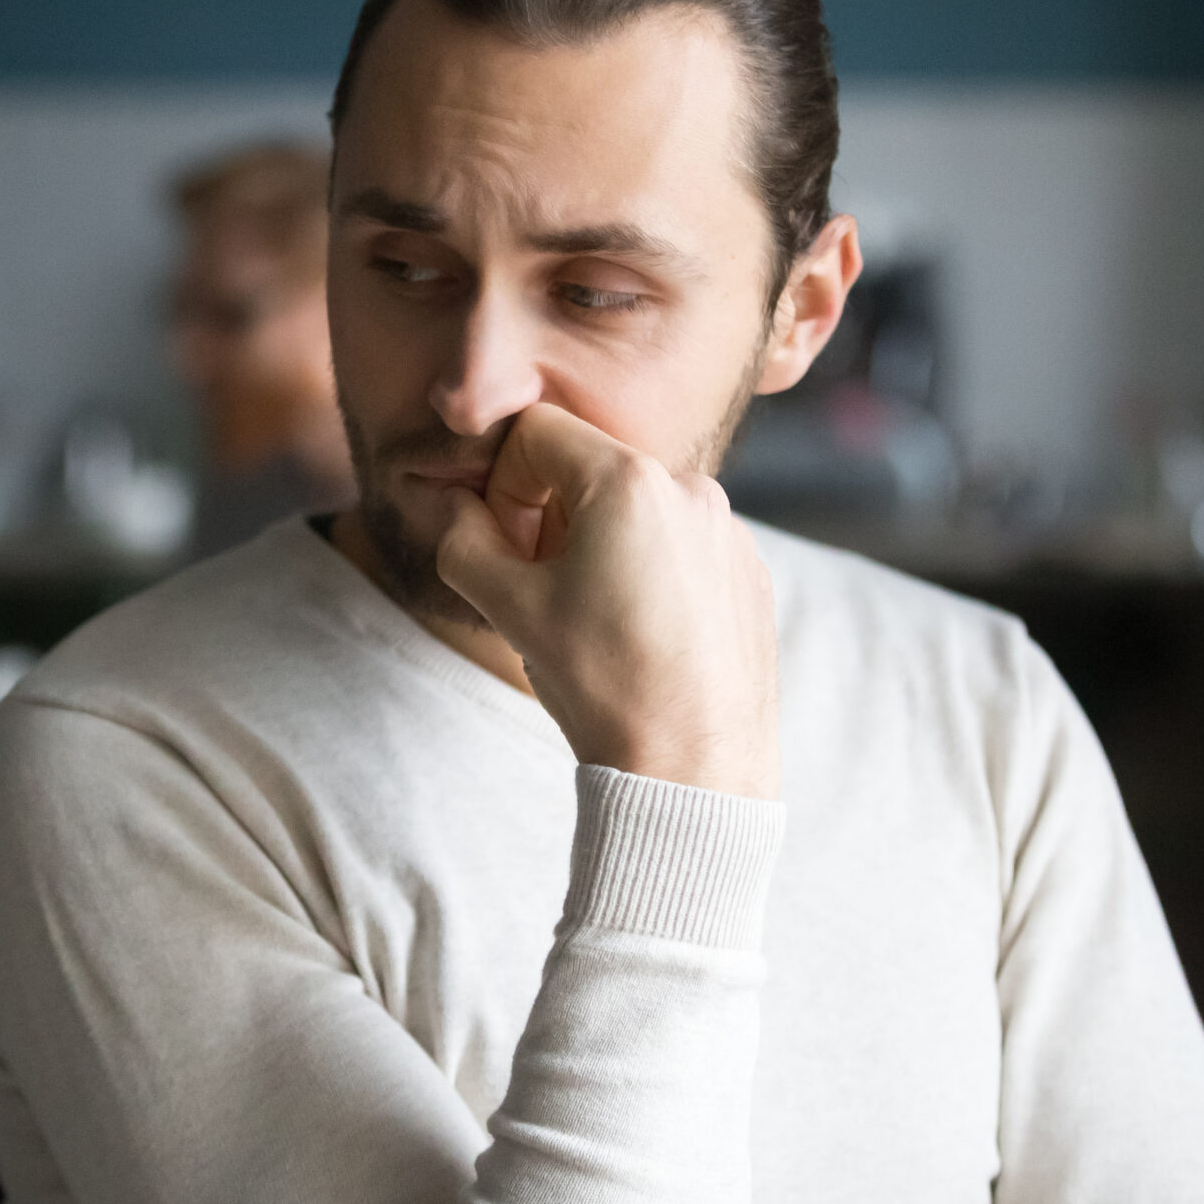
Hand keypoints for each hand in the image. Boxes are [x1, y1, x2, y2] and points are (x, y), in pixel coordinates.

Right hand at [435, 404, 779, 799]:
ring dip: (600, 546)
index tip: (506, 547)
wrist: (694, 771)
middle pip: (591, 469)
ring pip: (638, 510)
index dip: (503, 484)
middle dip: (551, 516)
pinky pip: (682, 547)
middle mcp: (692, 489)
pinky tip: (642, 639)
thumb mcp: (507, 606)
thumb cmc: (602, 686)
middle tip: (541, 589)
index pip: (537, 432)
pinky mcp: (752, 574)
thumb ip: (462, 537)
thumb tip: (451, 505)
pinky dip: (649, 574)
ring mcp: (730, 532)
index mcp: (629, 481)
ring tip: (595, 622)